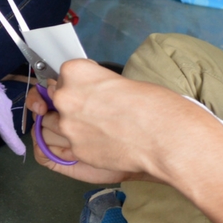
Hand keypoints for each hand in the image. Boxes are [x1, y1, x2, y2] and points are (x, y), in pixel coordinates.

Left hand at [43, 59, 214, 180]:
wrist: (165, 137)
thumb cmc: (153, 104)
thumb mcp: (118, 80)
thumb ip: (95, 84)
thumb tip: (88, 92)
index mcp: (75, 72)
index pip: (63, 75)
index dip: (77, 83)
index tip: (88, 89)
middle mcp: (65, 97)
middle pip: (56, 98)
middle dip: (71, 104)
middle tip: (95, 111)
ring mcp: (68, 126)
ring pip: (58, 124)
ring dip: (72, 125)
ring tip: (99, 128)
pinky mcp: (76, 150)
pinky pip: (73, 145)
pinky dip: (86, 144)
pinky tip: (107, 142)